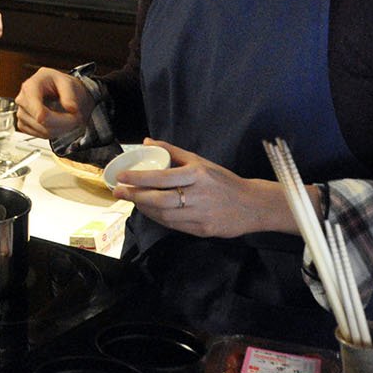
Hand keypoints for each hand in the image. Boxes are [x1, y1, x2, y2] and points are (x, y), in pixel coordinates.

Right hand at [13, 67, 91, 138]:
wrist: (52, 89)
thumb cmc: (56, 84)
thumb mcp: (67, 82)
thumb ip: (69, 95)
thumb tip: (71, 108)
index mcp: (30, 86)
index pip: (34, 106)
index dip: (46, 116)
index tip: (60, 120)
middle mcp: (22, 100)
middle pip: (42, 121)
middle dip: (64, 122)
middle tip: (76, 116)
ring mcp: (21, 114)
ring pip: (43, 131)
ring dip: (60, 128)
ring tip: (68, 118)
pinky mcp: (23, 125)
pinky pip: (40, 135)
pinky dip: (53, 132)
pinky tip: (57, 123)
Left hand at [110, 139, 295, 239]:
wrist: (253, 205)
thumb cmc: (224, 180)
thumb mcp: (200, 161)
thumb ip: (172, 151)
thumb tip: (147, 142)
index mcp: (197, 175)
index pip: (162, 177)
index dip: (138, 178)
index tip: (121, 177)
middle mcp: (198, 195)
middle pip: (159, 199)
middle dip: (135, 196)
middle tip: (119, 192)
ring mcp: (201, 215)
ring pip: (164, 215)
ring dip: (144, 209)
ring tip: (132, 201)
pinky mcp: (203, 231)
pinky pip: (174, 225)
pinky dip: (158, 218)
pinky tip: (149, 212)